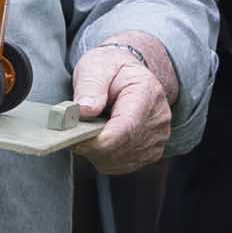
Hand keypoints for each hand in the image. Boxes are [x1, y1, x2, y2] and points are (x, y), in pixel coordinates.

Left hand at [70, 35, 177, 174]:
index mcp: (147, 94)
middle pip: (120, 149)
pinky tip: (102, 138)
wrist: (129, 74)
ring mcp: (158, 138)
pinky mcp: (152, 152)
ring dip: (97, 152)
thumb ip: (90, 86)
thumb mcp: (96, 66)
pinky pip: (122, 166)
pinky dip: (105, 157)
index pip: (124, 129)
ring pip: (118, 161)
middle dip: (91, 145)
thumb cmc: (111, 69)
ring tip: (92, 128)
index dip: (96, 141)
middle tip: (75, 128)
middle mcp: (158, 119)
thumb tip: (85, 110)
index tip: (73, 138)